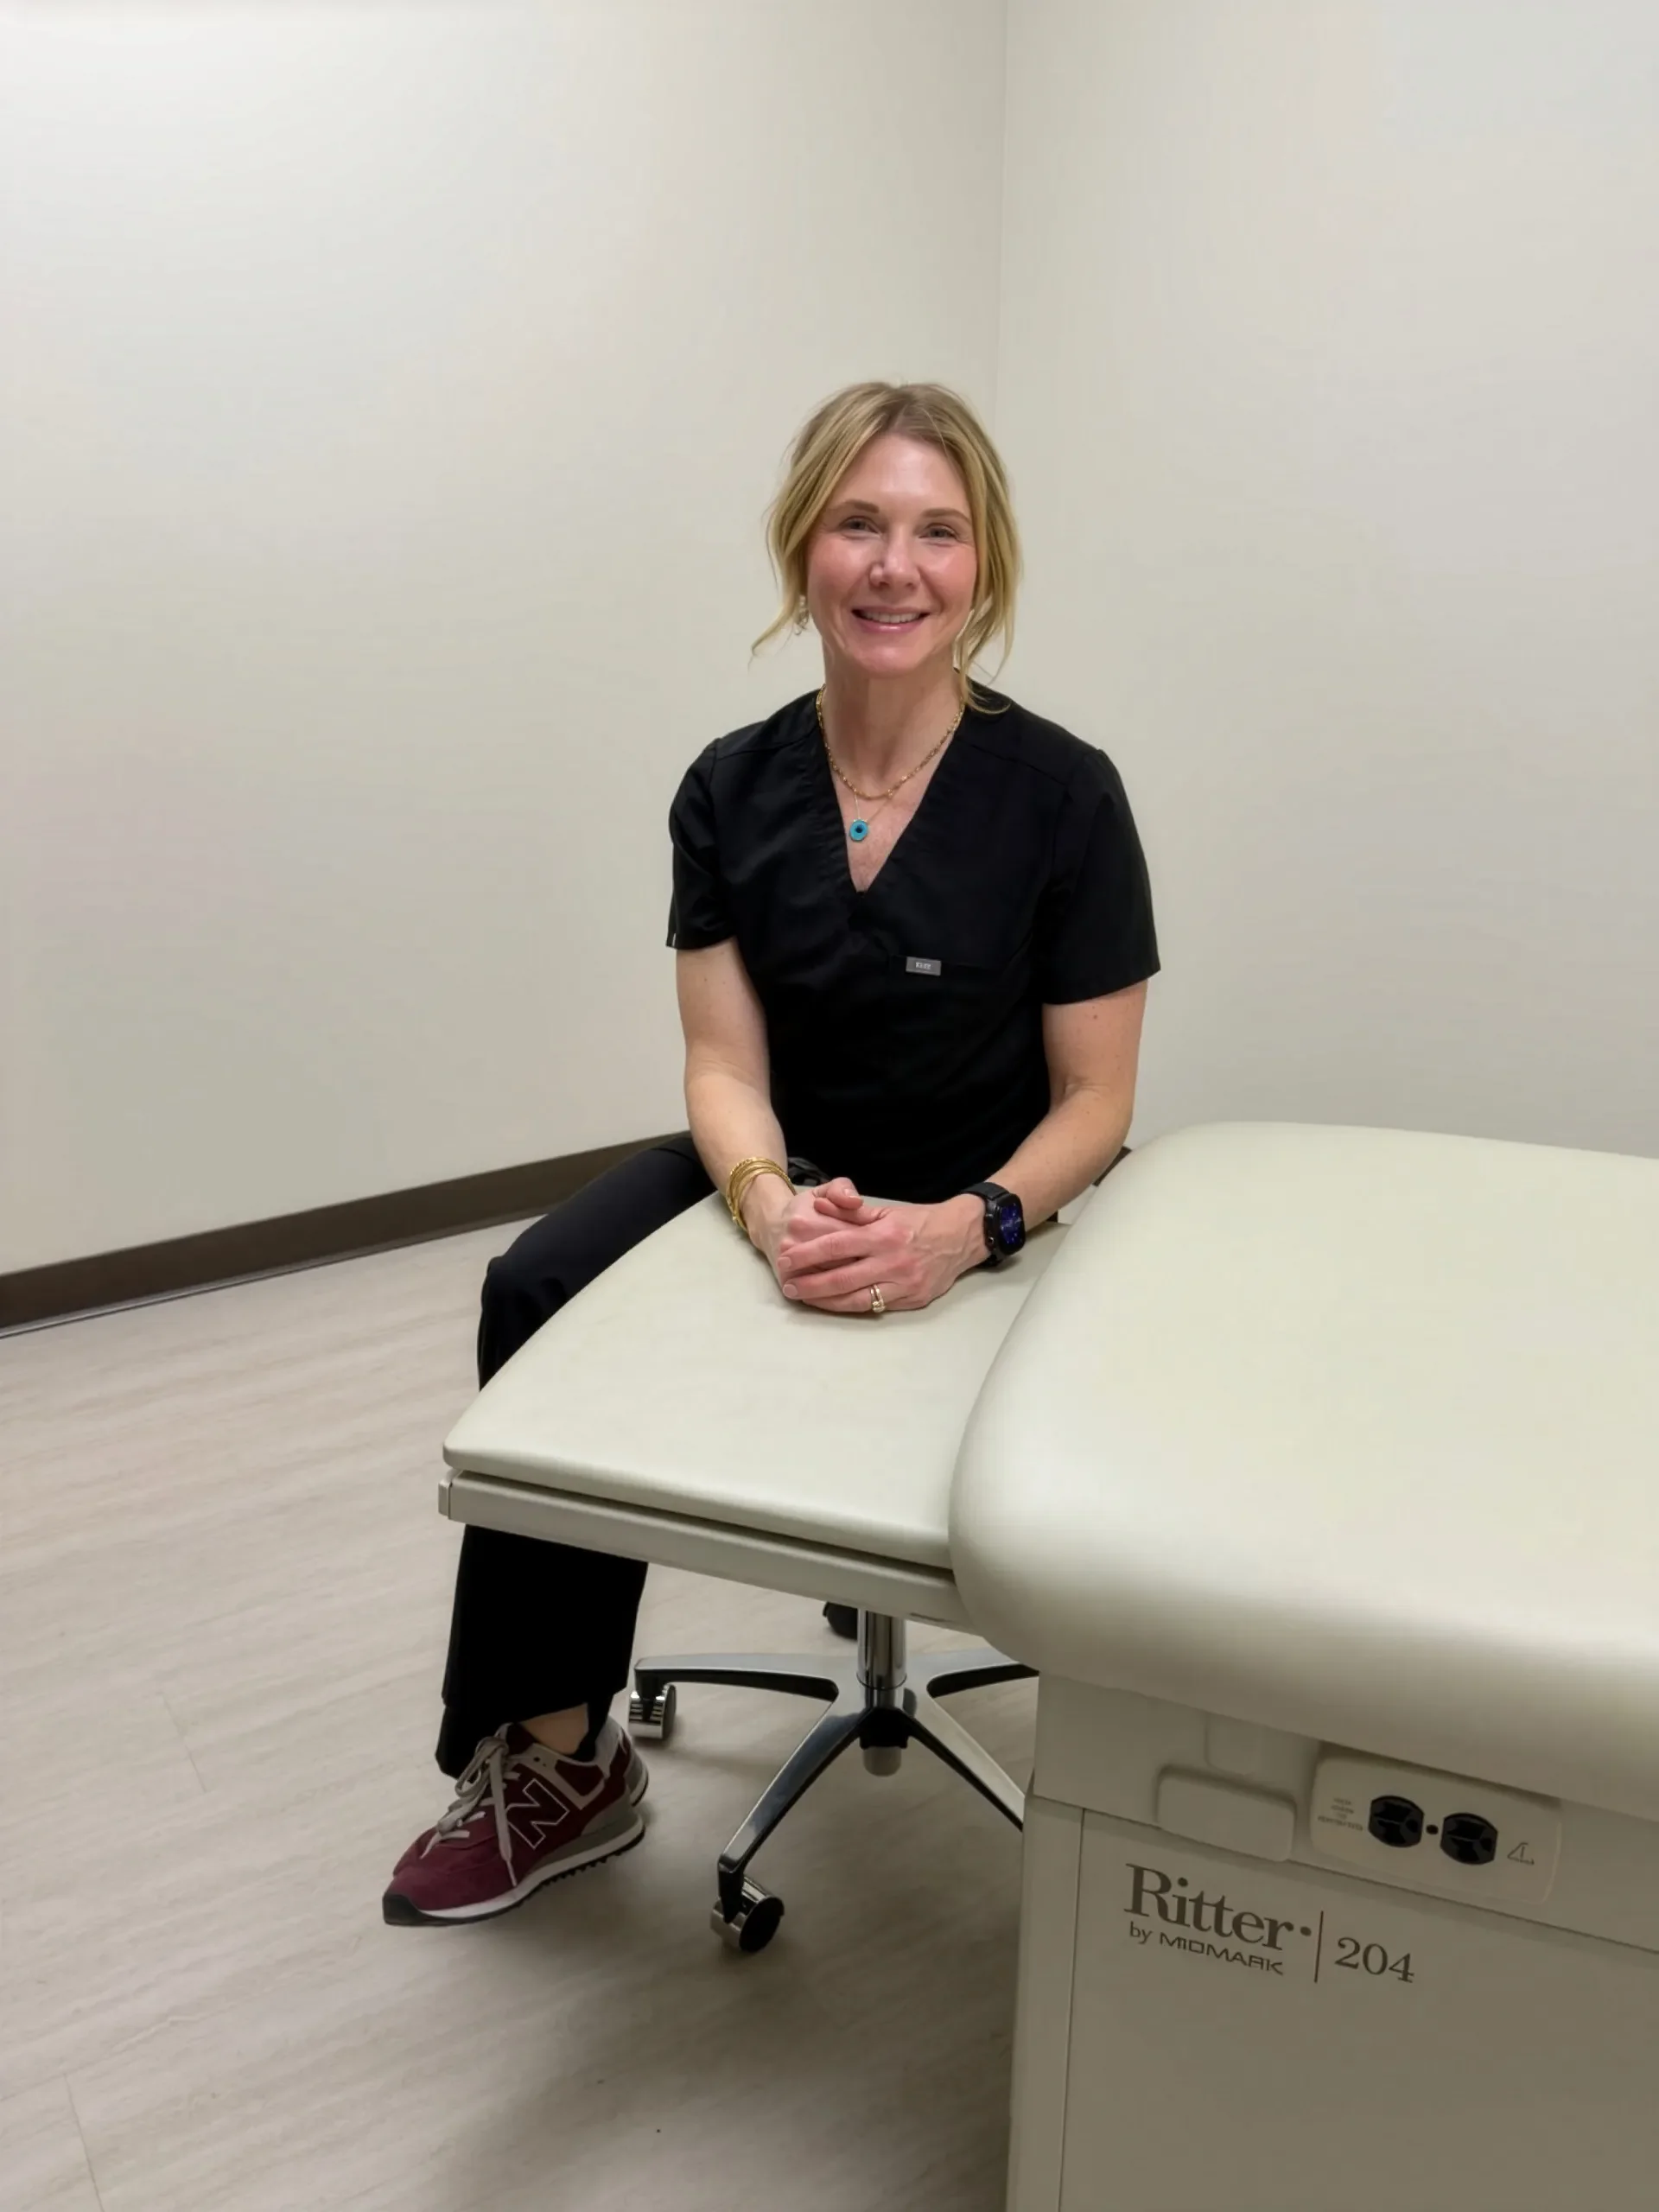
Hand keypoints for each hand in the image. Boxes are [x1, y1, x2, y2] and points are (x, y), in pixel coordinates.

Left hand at [760, 1177, 987, 1314]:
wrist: (962, 1237)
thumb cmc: (921, 1221)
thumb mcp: (887, 1211)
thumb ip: (852, 1212)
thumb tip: (819, 1206)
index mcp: (883, 1235)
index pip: (836, 1246)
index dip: (807, 1254)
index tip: (787, 1259)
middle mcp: (892, 1261)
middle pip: (841, 1277)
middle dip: (810, 1283)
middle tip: (787, 1285)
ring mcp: (903, 1284)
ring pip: (855, 1299)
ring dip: (825, 1300)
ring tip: (803, 1297)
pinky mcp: (912, 1300)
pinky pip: (874, 1306)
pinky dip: (850, 1306)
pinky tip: (832, 1304)